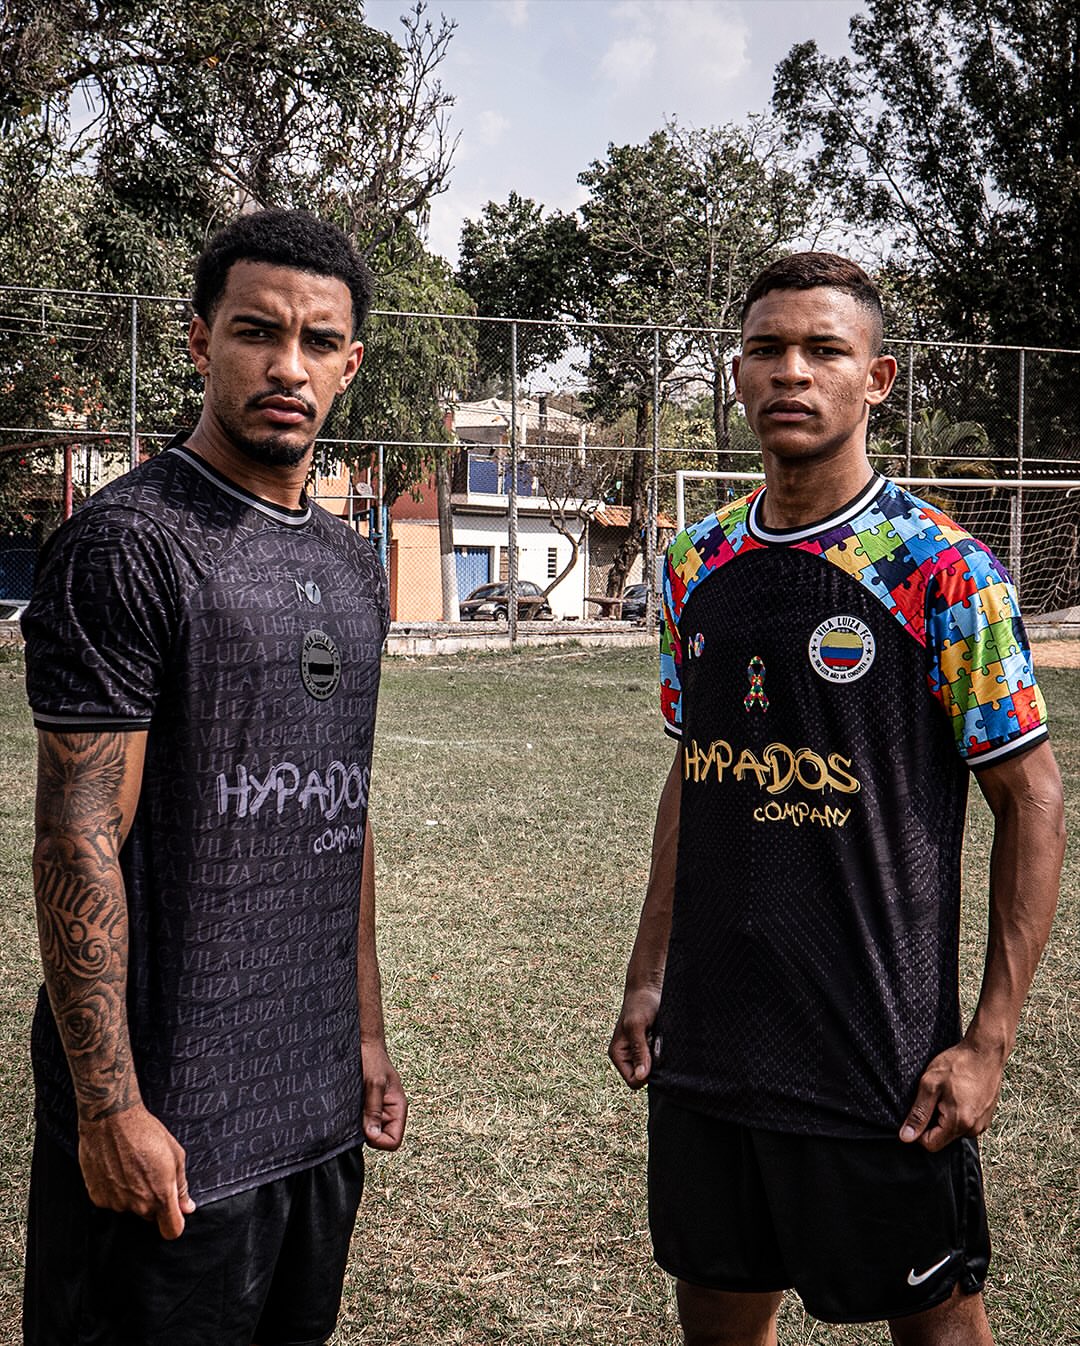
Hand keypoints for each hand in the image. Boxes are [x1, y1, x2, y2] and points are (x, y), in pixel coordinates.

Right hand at [78, 1104, 195, 1238]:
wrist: (110, 1120)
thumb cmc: (146, 1132)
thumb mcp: (175, 1154)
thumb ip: (181, 1186)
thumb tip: (187, 1207)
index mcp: (161, 1195)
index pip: (171, 1230)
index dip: (175, 1223)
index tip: (174, 1213)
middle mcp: (138, 1205)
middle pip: (151, 1217)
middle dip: (154, 1202)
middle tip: (151, 1175)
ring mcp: (116, 1203)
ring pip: (131, 1208)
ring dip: (134, 1195)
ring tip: (132, 1167)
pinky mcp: (98, 1198)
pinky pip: (112, 1201)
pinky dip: (116, 1190)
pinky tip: (117, 1169)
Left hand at [361, 1041, 407, 1150]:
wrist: (363, 1043)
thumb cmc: (371, 1058)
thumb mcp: (374, 1083)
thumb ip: (374, 1110)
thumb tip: (372, 1135)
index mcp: (397, 1107)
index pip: (394, 1141)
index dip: (379, 1140)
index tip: (365, 1127)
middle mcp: (388, 1112)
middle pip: (381, 1140)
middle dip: (367, 1134)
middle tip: (356, 1117)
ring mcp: (376, 1110)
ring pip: (369, 1133)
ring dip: (359, 1127)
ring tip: (352, 1109)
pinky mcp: (364, 1107)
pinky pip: (360, 1123)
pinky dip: (353, 1121)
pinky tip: (347, 1109)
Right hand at [608, 983, 660, 1088]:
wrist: (650, 988)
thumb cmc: (640, 1003)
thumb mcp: (636, 1025)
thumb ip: (639, 1050)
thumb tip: (641, 1076)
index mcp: (618, 1055)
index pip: (634, 1082)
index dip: (645, 1072)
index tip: (650, 1052)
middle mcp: (628, 1057)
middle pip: (646, 1078)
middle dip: (654, 1064)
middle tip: (655, 1041)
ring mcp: (641, 1054)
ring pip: (655, 1070)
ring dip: (660, 1056)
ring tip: (658, 1037)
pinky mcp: (652, 1049)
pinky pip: (661, 1061)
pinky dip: (665, 1051)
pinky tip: (662, 1037)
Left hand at [899, 1039, 1005, 1150]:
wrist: (986, 1052)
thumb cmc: (958, 1064)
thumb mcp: (930, 1084)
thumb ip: (918, 1113)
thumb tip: (906, 1136)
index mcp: (959, 1123)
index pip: (930, 1144)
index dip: (918, 1130)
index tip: (918, 1110)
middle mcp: (973, 1129)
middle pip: (942, 1138)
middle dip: (932, 1122)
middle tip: (933, 1097)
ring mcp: (982, 1124)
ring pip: (953, 1131)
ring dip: (945, 1116)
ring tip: (947, 1093)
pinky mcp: (986, 1118)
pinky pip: (964, 1124)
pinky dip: (957, 1113)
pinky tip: (956, 1094)